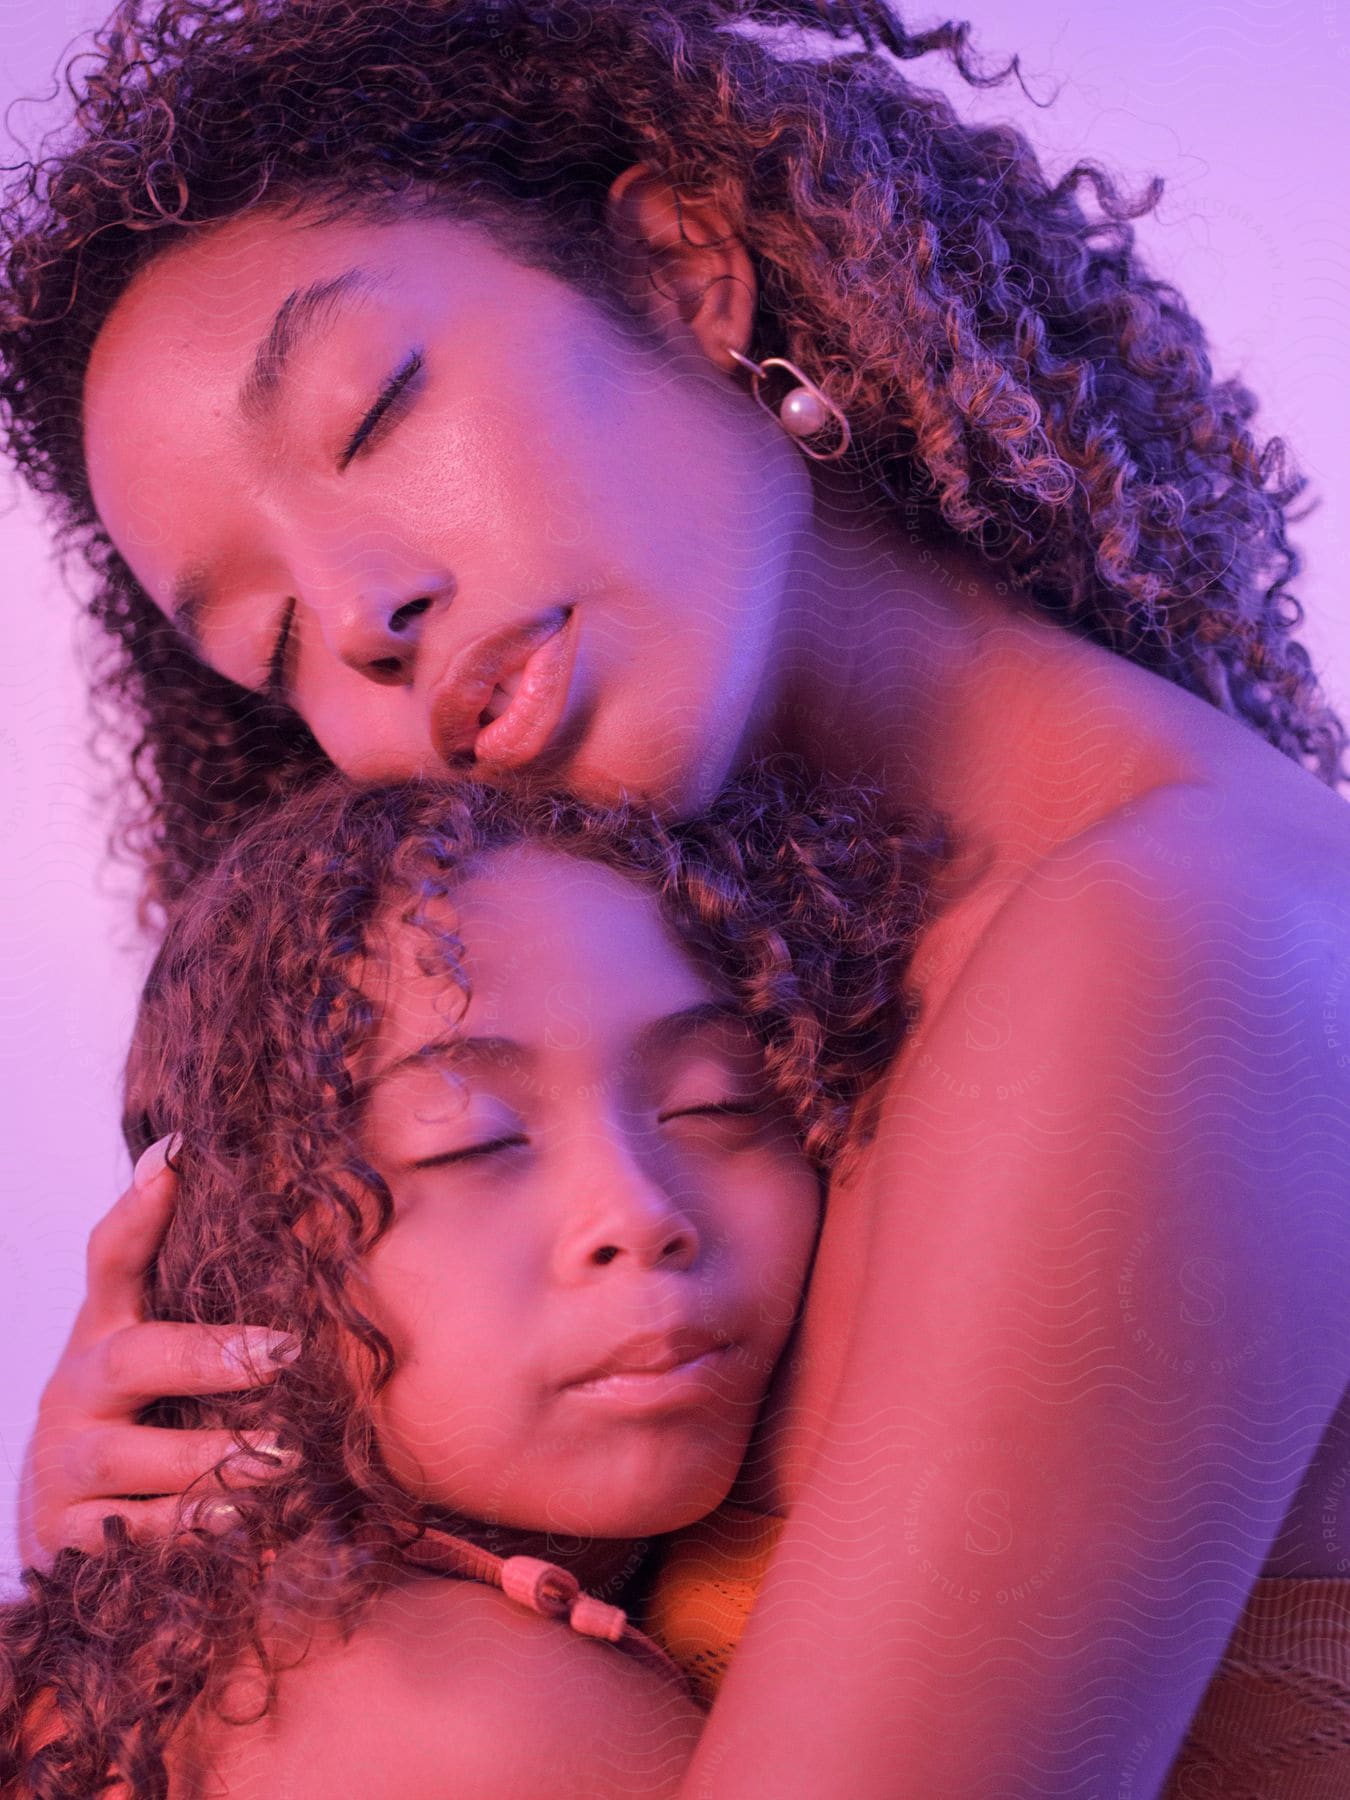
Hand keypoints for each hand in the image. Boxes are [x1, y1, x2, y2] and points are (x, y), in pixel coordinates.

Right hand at [17, 1135, 299, 1564]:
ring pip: (134, 1456)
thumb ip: (192, 1292)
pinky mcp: (66, 1536)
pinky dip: (192, 1530)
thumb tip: (214, 1176)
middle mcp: (77, 1391)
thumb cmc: (141, 1423)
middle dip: (210, 1355)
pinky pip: (134, 1535)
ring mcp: (64, 1464)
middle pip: (135, 1358)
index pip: (112, 1260)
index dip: (140, 1209)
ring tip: (286, 1455)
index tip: (179, 1156)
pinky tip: (244, 1524)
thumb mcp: (158, 1356)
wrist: (73, 1536)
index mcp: (104, 1335)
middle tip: (284, 1353)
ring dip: (217, 1455)